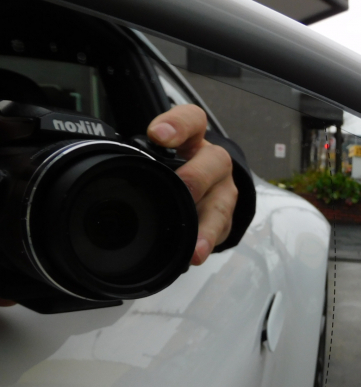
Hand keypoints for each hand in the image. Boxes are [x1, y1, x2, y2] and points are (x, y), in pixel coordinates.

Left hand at [147, 105, 237, 265]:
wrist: (206, 187)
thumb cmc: (176, 167)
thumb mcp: (159, 154)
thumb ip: (139, 154)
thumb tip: (98, 158)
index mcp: (193, 139)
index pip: (191, 120)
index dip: (177, 125)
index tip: (158, 135)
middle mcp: (213, 162)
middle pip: (214, 161)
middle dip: (198, 176)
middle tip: (184, 187)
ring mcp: (223, 190)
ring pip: (220, 204)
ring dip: (207, 225)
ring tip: (195, 245)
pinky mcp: (226, 216)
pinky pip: (220, 230)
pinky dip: (207, 243)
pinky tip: (196, 254)